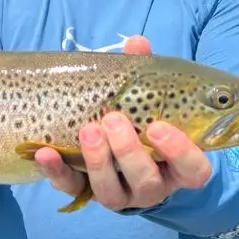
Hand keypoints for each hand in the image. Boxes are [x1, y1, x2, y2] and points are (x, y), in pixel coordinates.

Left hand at [35, 35, 212, 210]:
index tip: (159, 126)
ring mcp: (118, 195)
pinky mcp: (84, 194)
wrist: (112, 153)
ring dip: (98, 161)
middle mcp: (151, 186)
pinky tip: (45, 153)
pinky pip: (71, 189)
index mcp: (175, 166)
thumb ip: (143, 74)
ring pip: (111, 193)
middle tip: (113, 119)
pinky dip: (57, 172)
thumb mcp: (144, 99)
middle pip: (147, 181)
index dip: (180, 152)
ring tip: (88, 130)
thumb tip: (136, 43)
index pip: (193, 170)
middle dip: (129, 151)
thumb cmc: (138, 120)